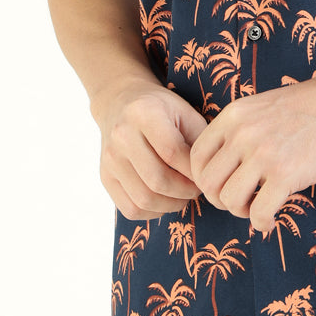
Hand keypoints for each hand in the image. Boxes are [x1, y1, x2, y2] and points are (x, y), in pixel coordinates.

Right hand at [92, 78, 209, 220]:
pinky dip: (152, 212)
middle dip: (185, 191)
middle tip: (197, 189)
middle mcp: (122, 136)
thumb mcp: (185, 111)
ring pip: (144, 199)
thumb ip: (200, 139)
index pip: (172, 152)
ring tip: (183, 196)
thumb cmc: (161, 108)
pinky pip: (130, 209)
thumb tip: (210, 173)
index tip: (206, 176)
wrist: (120, 102)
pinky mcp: (105, 177)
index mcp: (144, 114)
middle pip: (157, 180)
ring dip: (171, 205)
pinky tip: (164, 200)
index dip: (194, 171)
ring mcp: (110, 159)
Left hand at [188, 72, 315, 233]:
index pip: (196, 157)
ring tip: (256, 207)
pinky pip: (259, 213)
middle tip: (239, 200)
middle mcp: (242, 135)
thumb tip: (224, 167)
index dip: (203, 179)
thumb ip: (238, 130)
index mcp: (233, 116)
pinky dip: (261, 223)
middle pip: (207, 183)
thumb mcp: (260, 106)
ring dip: (240, 211)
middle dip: (219, 199)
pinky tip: (271, 219)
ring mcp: (263, 155)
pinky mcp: (286, 174)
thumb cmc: (306, 106)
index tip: (221, 186)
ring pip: (229, 200)